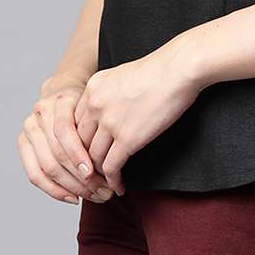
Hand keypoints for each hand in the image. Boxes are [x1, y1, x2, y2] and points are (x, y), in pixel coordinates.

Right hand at [17, 74, 115, 205]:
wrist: (62, 89)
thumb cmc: (85, 101)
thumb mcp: (96, 105)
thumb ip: (100, 125)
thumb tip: (116, 159)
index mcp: (60, 100)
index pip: (64, 131)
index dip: (78, 155)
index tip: (95, 174)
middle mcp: (41, 113)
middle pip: (56, 153)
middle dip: (81, 178)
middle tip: (103, 191)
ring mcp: (30, 128)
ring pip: (47, 167)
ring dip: (71, 187)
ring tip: (93, 196)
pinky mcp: (23, 143)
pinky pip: (35, 174)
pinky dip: (54, 190)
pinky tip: (73, 197)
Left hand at [73, 38, 202, 195]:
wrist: (179, 68)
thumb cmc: (160, 69)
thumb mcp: (122, 75)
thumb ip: (109, 94)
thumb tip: (110, 113)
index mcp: (92, 87)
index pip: (75, 124)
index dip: (80, 143)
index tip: (88, 155)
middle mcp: (95, 104)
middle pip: (80, 143)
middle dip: (86, 162)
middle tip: (94, 175)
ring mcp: (109, 122)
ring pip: (93, 159)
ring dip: (99, 175)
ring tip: (106, 184)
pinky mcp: (127, 138)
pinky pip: (111, 167)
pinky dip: (113, 181)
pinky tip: (119, 186)